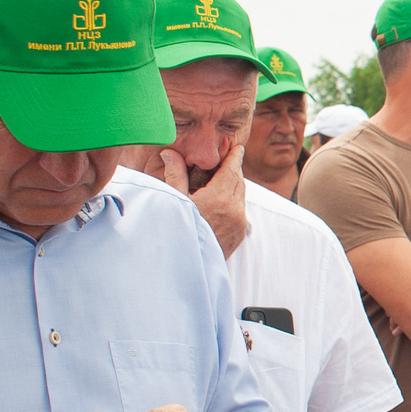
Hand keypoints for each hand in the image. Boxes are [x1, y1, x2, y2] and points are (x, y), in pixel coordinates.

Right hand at [160, 140, 248, 256]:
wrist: (184, 264)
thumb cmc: (176, 230)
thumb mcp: (174, 200)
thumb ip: (175, 174)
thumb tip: (169, 152)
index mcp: (220, 198)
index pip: (232, 169)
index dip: (235, 156)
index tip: (237, 147)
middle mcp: (235, 210)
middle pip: (239, 181)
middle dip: (233, 170)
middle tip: (227, 160)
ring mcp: (240, 223)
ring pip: (241, 196)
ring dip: (234, 186)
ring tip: (221, 180)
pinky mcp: (240, 234)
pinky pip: (241, 211)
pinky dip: (234, 202)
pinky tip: (221, 201)